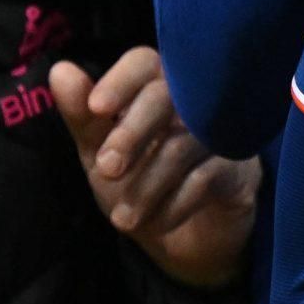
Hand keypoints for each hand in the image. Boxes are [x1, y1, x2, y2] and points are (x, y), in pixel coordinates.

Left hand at [52, 50, 259, 287]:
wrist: (181, 241)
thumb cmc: (137, 182)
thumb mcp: (101, 153)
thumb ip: (84, 116)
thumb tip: (60, 70)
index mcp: (156, 87)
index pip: (143, 62)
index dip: (120, 80)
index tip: (97, 108)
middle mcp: (194, 102)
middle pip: (166, 96)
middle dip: (131, 133)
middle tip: (106, 170)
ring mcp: (223, 134)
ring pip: (183, 144)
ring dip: (147, 186)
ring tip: (122, 220)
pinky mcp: (243, 170)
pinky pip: (207, 177)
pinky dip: (175, 205)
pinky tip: (156, 223)